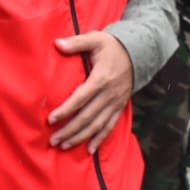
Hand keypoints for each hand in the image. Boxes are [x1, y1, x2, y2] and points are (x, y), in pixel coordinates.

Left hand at [49, 31, 133, 151]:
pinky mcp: (120, 107)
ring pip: (97, 125)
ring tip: (65, 145)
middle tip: (53, 140)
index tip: (51, 120)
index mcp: (101, 78)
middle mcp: (109, 94)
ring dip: (81, 137)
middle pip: (87, 116)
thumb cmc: (112, 46)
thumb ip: (76, 43)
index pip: (81, 98)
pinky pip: (110, 126)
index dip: (66, 110)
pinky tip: (90, 150)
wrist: (138, 52)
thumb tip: (57, 44)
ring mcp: (116, 102)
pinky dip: (100, 139)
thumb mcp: (95, 39)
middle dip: (70, 130)